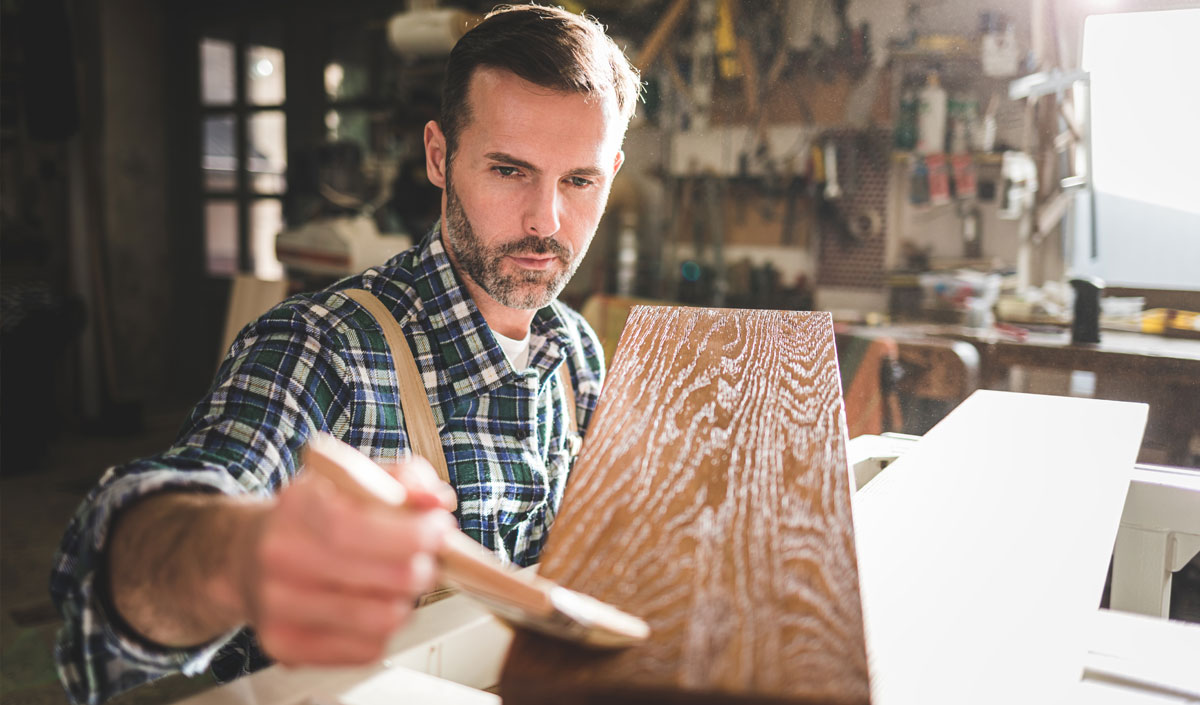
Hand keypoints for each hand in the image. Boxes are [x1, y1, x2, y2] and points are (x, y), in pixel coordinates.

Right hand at [236, 455, 455, 666]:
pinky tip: (370, 605)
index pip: (355, 528)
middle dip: (423, 567)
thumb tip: (437, 500)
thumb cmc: (308, 517)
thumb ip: (403, 479)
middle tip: (425, 557)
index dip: (411, 534)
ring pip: (383, 619)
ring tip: (396, 583)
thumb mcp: (352, 480)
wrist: (246, 556)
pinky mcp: (286, 647)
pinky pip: (367, 649)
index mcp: (297, 505)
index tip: (438, 529)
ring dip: (407, 601)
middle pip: (384, 577)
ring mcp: (278, 606)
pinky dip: (384, 630)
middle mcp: (281, 556)